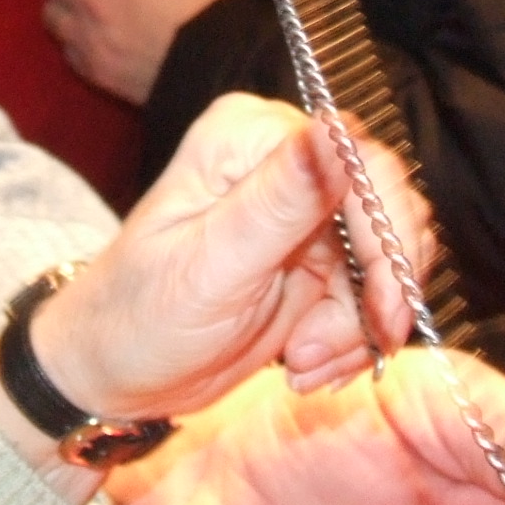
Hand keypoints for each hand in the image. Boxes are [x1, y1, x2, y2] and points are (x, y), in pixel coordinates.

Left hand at [33, 94, 423, 418]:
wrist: (114, 373)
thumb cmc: (138, 317)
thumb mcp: (209, 266)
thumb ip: (279, 199)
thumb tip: (337, 130)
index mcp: (251, 137)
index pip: (362, 161)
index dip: (385, 235)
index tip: (381, 308)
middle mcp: (287, 160)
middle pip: (389, 211)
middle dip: (375, 293)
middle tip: (322, 353)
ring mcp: (308, 211)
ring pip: (390, 260)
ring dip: (359, 327)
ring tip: (300, 364)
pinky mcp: (320, 259)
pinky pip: (375, 294)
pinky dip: (352, 340)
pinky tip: (303, 366)